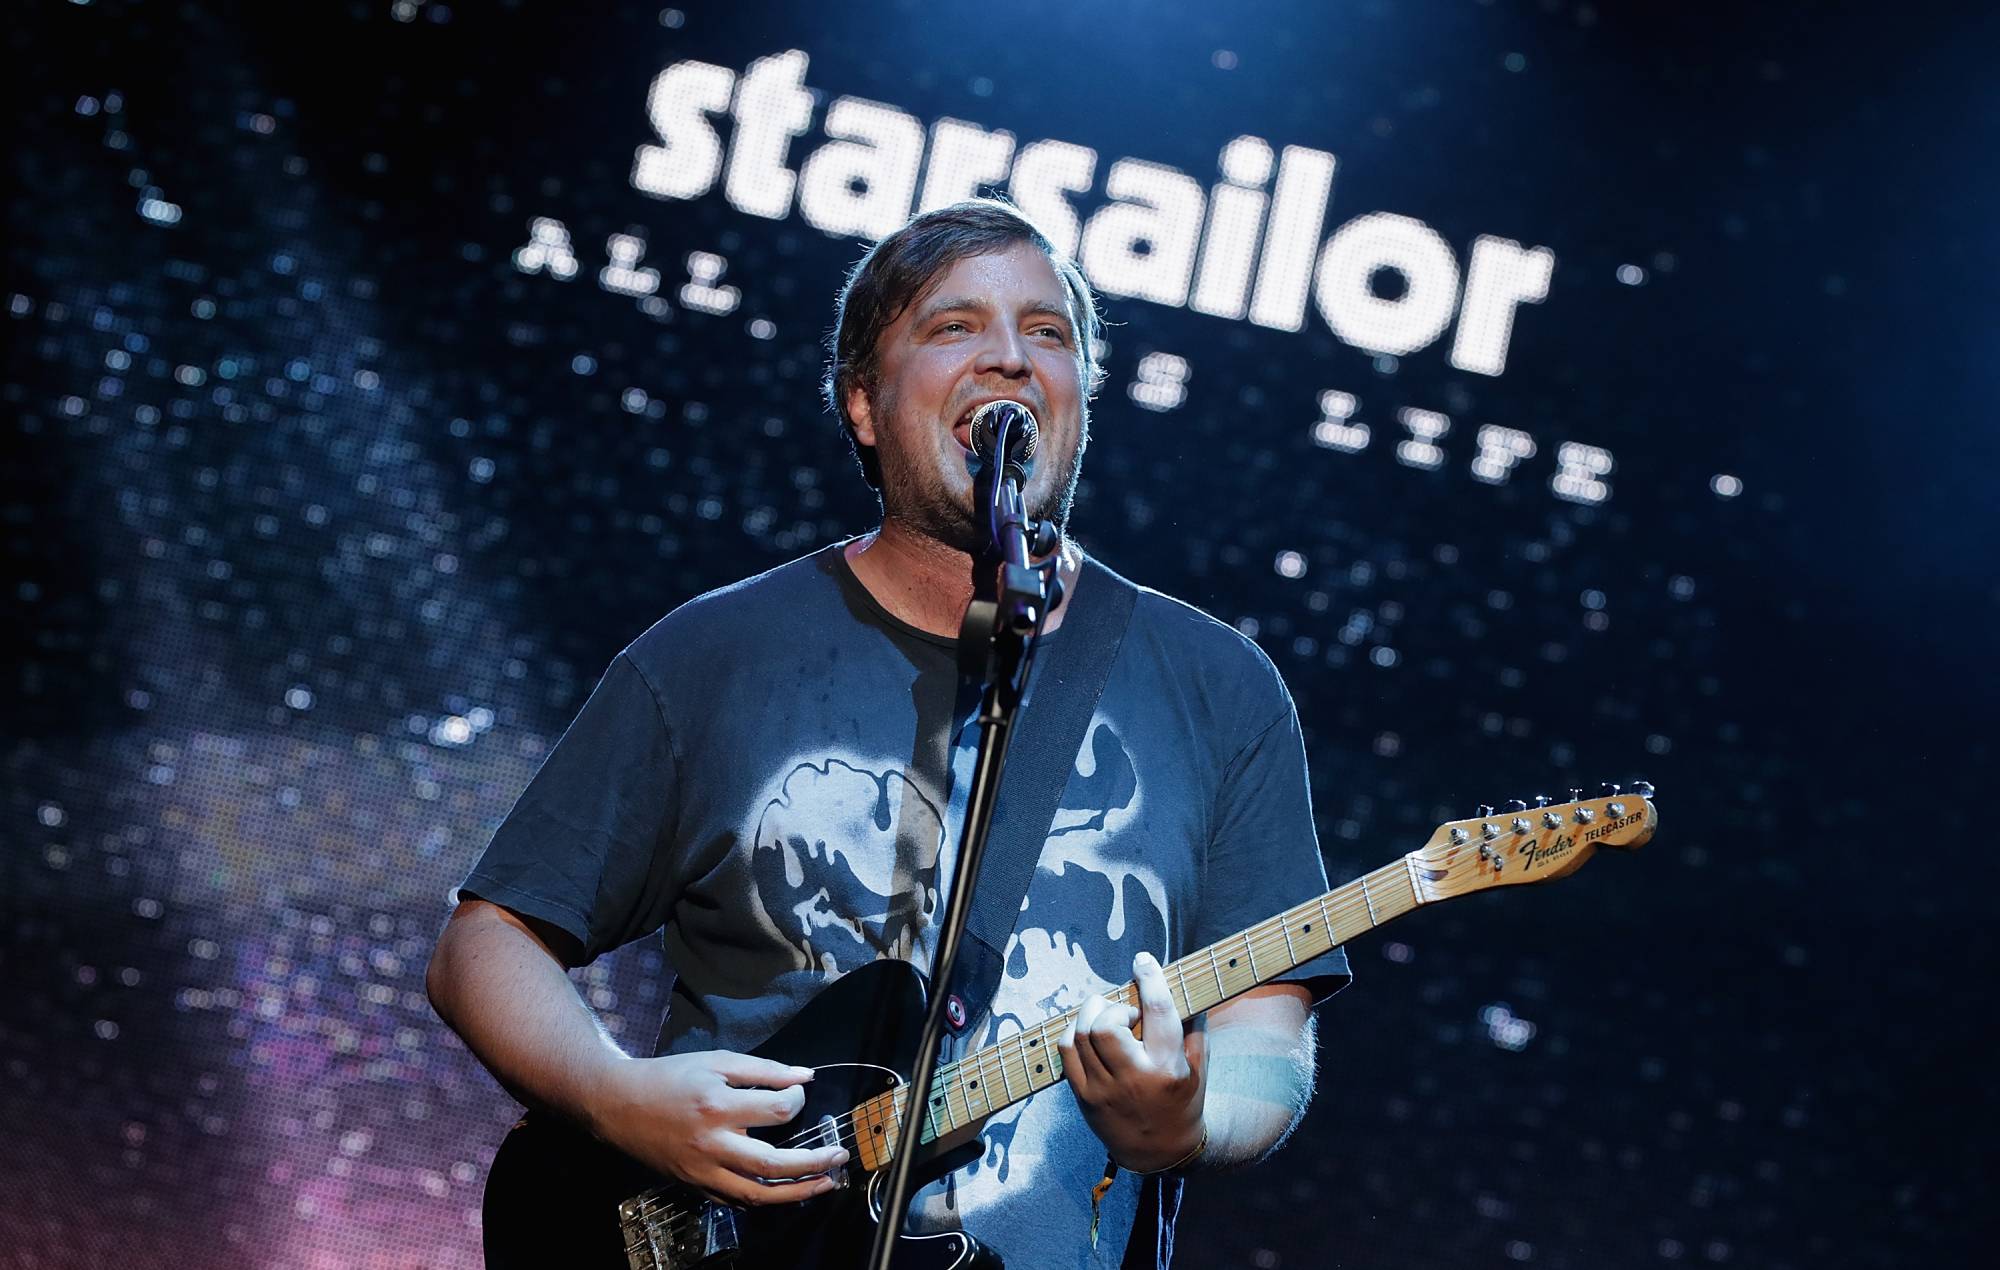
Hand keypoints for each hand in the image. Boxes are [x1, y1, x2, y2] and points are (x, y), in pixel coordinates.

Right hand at [589, 1050, 848, 1206]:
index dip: (798, 1101)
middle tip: (839, 1156)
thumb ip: (764, 1070)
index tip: (799, 1094)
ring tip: (826, 1183)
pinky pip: (736, 1201)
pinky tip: (786, 1192)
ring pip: (758, 1194)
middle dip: (814, 1163)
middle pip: (773, 1165)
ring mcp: (703, 1172)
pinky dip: (764, 1199)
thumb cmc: (670, 1077)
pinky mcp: (696, 1186)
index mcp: (718, 1106)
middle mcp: (712, 1145)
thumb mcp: (716, 1061)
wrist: (618, 1105)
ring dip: (798, 1192)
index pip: (778, 1112)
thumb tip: (806, 1077)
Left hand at [1060, 951, 1206, 1172]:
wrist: (1161, 1153)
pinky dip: (1073, 1033)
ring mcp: (1103, 1090)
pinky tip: (1089, 1034)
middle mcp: (1133, 1078)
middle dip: (1114, 1006)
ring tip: (1107, 1016)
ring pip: (1080, 1035)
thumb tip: (1175, 990)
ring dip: (1092, 1014)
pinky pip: (1065, 1052)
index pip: (1157, 1012)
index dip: (1149, 979)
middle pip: (1106, 1024)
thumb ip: (1192, 1030)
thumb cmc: (1184, 1104)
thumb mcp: (1199, 1069)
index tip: (1143, 961)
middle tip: (1127, 1012)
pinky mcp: (1083, 1097)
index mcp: (1167, 1068)